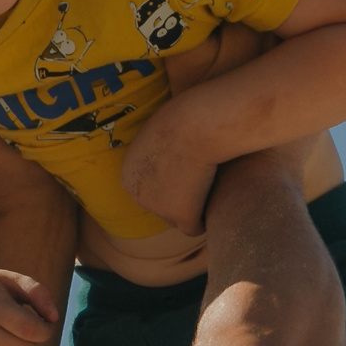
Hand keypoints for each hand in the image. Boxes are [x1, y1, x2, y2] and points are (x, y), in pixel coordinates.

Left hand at [119, 102, 219, 235]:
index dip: (172, 182)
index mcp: (128, 175)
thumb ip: (157, 149)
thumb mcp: (160, 131)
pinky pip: (195, 228)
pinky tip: (217, 204)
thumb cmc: (184, 117)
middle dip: (180, 199)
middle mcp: (137, 195)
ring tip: (211, 189)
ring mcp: (158, 208)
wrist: (198, 123)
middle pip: (161, 208)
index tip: (188, 169)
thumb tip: (168, 158)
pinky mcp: (181, 215)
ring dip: (193, 209)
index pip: (149, 190)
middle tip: (202, 181)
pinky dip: (206, 220)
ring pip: (178, 219)